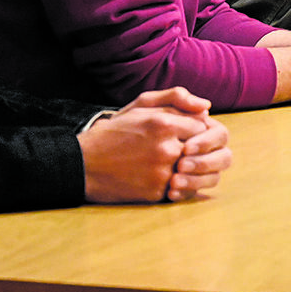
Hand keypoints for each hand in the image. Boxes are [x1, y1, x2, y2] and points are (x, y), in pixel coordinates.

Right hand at [78, 91, 229, 203]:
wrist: (84, 164)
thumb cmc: (114, 131)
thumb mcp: (141, 105)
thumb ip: (176, 98)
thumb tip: (206, 108)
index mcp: (163, 124)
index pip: (201, 126)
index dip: (193, 129)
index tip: (183, 131)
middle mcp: (165, 149)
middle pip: (200, 149)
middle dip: (192, 147)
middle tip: (177, 147)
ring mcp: (161, 174)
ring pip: (192, 170)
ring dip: (186, 166)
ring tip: (168, 161)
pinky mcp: (156, 193)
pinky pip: (180, 188)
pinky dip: (174, 182)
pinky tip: (158, 175)